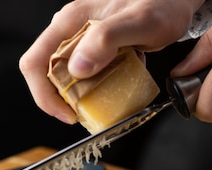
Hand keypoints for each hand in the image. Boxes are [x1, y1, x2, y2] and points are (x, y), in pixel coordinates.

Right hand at [19, 0, 203, 123]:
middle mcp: (72, 30)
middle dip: (64, 99)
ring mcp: (83, 40)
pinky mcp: (98, 50)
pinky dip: (98, 89)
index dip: (45, 95)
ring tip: (104, 102)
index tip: (68, 115)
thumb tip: (77, 68)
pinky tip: (116, 87)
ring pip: (68, 77)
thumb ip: (106, 40)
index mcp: (71, 22)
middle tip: (87, 113)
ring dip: (81, 96)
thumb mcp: (138, 22)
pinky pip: (88, 75)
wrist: (175, 1)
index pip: (36, 63)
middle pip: (49, 74)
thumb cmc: (161, 5)